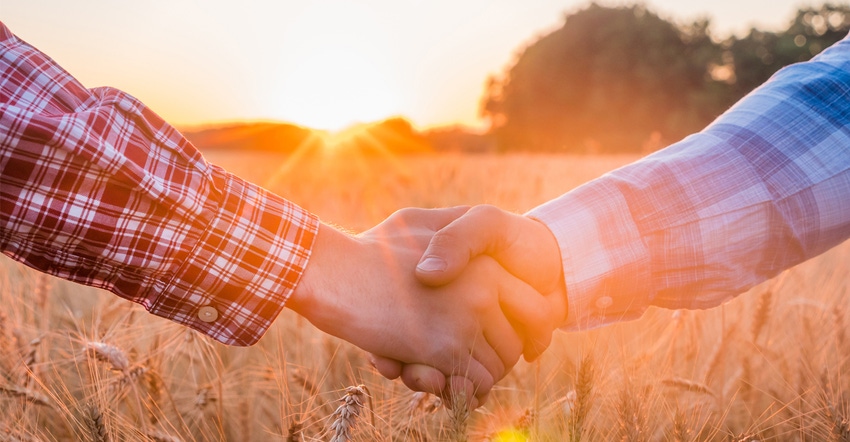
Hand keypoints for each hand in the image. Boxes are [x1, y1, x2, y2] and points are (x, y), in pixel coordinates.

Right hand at [286, 207, 544, 407]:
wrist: (330, 270)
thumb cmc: (372, 247)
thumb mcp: (422, 224)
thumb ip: (456, 238)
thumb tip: (476, 263)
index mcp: (484, 258)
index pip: (537, 308)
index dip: (529, 329)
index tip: (516, 340)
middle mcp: (483, 286)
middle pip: (519, 342)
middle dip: (501, 357)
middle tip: (480, 362)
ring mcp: (467, 316)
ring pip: (499, 365)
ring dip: (479, 376)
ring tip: (453, 371)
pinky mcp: (445, 346)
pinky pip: (477, 383)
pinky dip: (465, 391)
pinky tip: (441, 382)